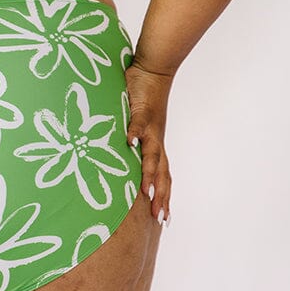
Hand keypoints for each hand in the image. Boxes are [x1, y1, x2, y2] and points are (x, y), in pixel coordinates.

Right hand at [125, 61, 173, 224]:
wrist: (153, 70)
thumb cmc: (143, 98)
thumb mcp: (139, 125)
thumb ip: (133, 140)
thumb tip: (124, 155)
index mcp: (155, 145)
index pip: (164, 176)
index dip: (165, 197)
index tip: (164, 220)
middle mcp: (156, 140)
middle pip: (162, 173)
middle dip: (160, 196)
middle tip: (158, 218)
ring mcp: (150, 127)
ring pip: (152, 154)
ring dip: (150, 174)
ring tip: (146, 192)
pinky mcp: (140, 111)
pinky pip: (137, 124)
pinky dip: (134, 134)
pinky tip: (128, 144)